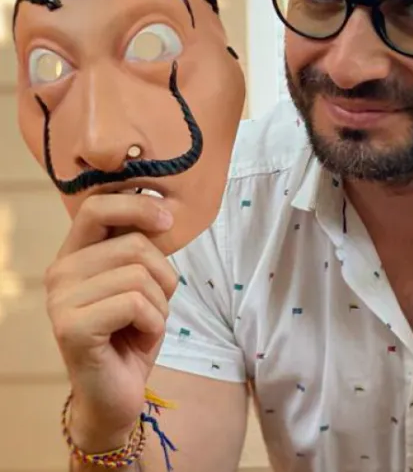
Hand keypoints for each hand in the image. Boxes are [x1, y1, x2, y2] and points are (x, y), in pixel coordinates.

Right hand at [45, 194, 178, 449]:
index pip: (97, 206)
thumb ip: (140, 246)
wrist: (117, 391)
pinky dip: (154, 323)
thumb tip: (162, 211)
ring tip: (145, 324)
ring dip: (160, 304)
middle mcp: (60, 272)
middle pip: (134, 244)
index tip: (167, 220)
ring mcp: (60, 300)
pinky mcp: (71, 327)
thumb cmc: (132, 331)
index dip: (137, 205)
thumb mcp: (141, 280)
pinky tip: (140, 338)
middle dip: (163, 274)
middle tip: (156, 303)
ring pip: (139, 276)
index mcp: (74, 253)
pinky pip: (136, 304)